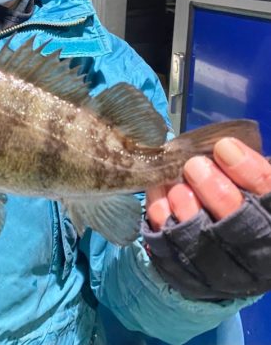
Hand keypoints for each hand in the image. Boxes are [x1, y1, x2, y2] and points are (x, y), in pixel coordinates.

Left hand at [142, 137, 270, 299]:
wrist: (227, 250)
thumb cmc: (243, 203)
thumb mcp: (253, 185)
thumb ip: (245, 169)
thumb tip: (222, 147)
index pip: (268, 191)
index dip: (248, 169)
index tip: (224, 147)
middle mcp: (255, 249)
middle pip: (235, 221)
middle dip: (213, 189)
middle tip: (195, 165)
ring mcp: (219, 265)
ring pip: (200, 238)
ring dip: (184, 205)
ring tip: (177, 185)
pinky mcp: (188, 271)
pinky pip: (168, 244)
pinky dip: (161, 214)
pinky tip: (159, 192)